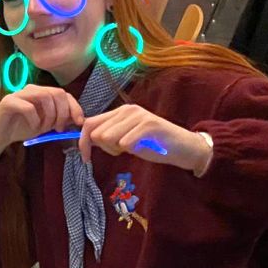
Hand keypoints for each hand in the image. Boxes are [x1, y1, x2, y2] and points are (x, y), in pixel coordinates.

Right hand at [0, 84, 83, 160]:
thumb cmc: (20, 129)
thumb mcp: (44, 125)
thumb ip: (59, 120)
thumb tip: (77, 121)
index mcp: (41, 93)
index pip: (63, 94)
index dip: (74, 107)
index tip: (79, 122)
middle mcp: (31, 89)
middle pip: (56, 93)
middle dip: (63, 112)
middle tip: (59, 128)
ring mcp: (19, 94)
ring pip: (44, 96)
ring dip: (49, 116)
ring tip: (45, 129)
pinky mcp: (8, 102)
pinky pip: (28, 107)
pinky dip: (35, 120)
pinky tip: (33, 128)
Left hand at [78, 104, 210, 172]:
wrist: (184, 148)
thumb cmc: (154, 145)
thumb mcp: (126, 139)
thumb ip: (108, 137)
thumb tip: (85, 140)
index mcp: (120, 112)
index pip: (89, 124)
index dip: (82, 142)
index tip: (85, 158)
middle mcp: (127, 110)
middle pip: (97, 133)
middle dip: (106, 148)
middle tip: (124, 149)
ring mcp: (138, 116)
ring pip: (108, 138)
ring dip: (118, 150)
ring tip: (135, 147)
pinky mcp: (149, 125)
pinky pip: (125, 142)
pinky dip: (131, 150)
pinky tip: (143, 148)